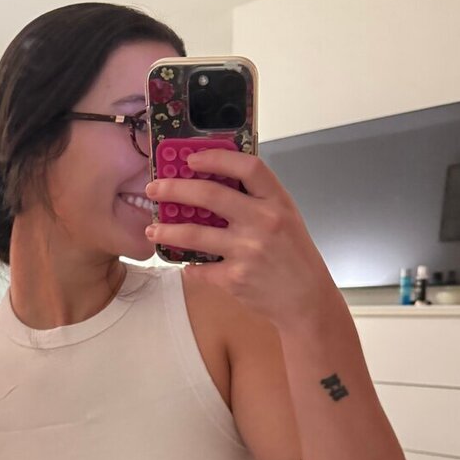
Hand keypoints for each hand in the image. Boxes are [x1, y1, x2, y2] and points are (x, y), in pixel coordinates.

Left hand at [144, 148, 339, 329]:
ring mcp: (247, 251)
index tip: (191, 159)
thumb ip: (256, 200)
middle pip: (209, 195)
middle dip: (174, 189)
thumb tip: (214, 181)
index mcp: (277, 202)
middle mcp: (262, 222)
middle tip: (154, 189)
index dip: (215, 158)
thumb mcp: (285, 218)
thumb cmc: (294, 257)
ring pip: (194, 234)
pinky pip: (200, 268)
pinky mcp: (234, 278)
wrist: (306, 301)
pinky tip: (186, 264)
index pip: (247, 166)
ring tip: (152, 230)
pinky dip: (189, 266)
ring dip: (167, 230)